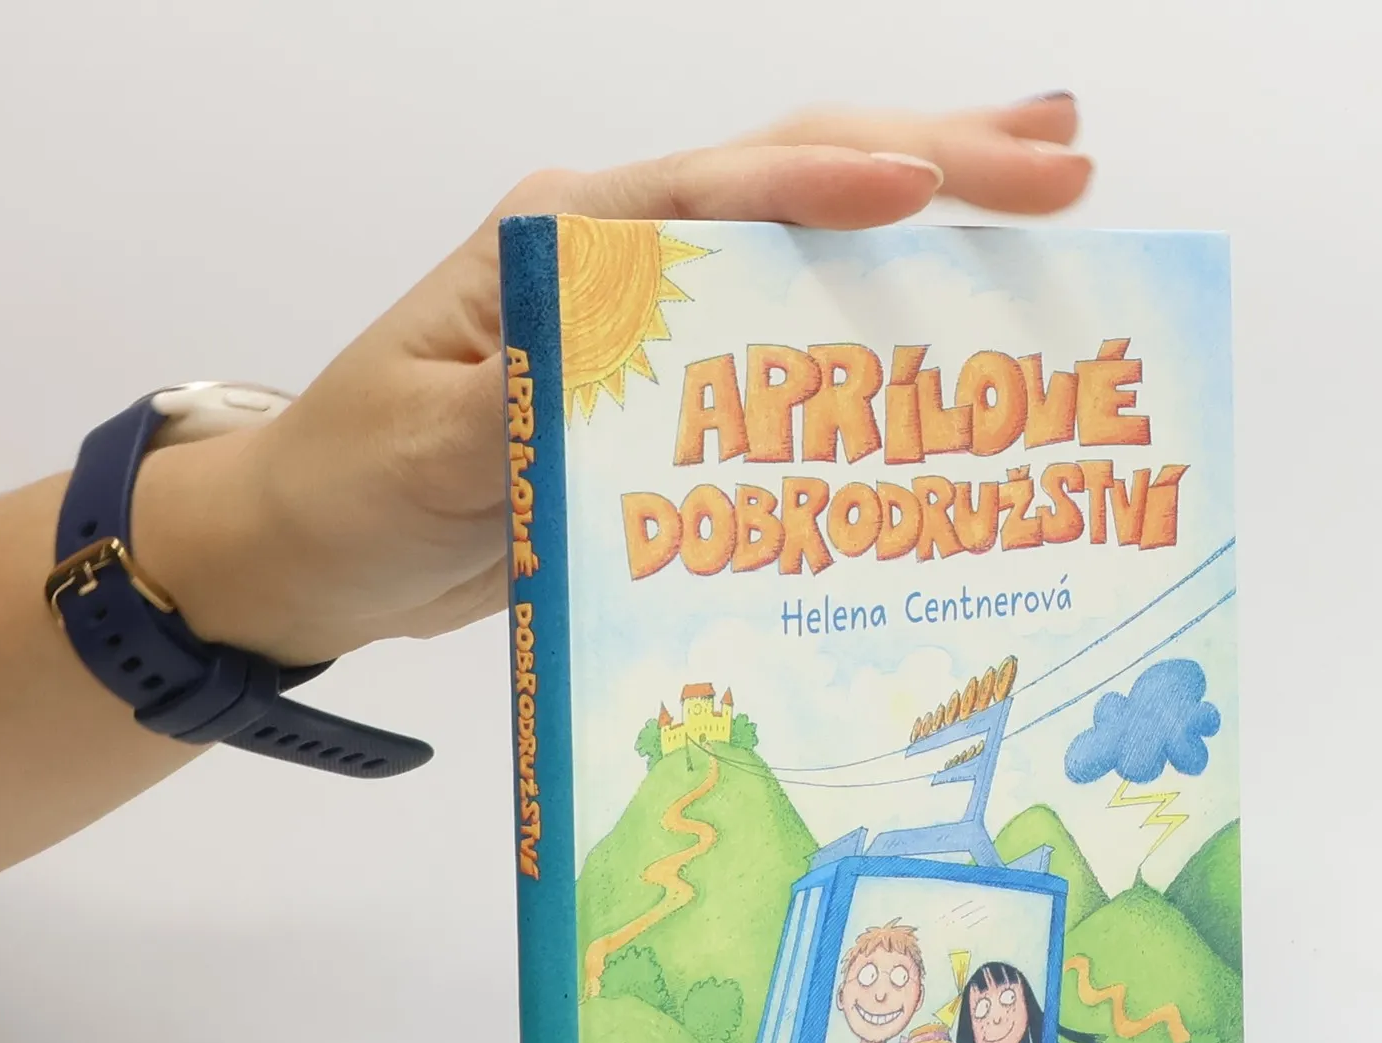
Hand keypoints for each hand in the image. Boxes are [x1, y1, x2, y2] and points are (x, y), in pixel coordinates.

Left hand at [134, 101, 1088, 666]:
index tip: (928, 186)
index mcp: (556, 237)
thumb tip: (627, 371)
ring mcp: (642, 311)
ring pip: (803, 239)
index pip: (713, 193)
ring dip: (927, 208)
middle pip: (789, 178)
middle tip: (1067, 158)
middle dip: (933, 159)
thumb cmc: (348, 485)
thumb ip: (523, 408)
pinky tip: (945, 317)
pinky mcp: (658, 381)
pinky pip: (783, 334)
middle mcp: (613, 253)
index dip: (826, 187)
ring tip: (1047, 178)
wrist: (314, 545)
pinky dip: (872, 313)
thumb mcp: (425, 454)